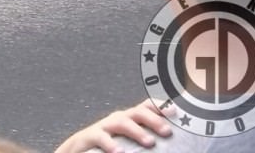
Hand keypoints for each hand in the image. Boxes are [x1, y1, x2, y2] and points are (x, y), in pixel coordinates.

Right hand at [54, 99, 172, 152]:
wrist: (79, 149)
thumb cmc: (109, 146)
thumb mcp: (129, 141)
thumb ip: (144, 139)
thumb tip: (169, 146)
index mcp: (130, 119)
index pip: (146, 107)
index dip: (160, 105)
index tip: (174, 111)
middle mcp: (119, 119)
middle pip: (138, 112)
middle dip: (153, 119)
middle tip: (167, 131)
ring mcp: (105, 126)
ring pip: (122, 122)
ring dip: (137, 131)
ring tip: (150, 142)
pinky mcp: (91, 136)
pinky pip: (102, 138)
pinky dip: (111, 144)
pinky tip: (119, 152)